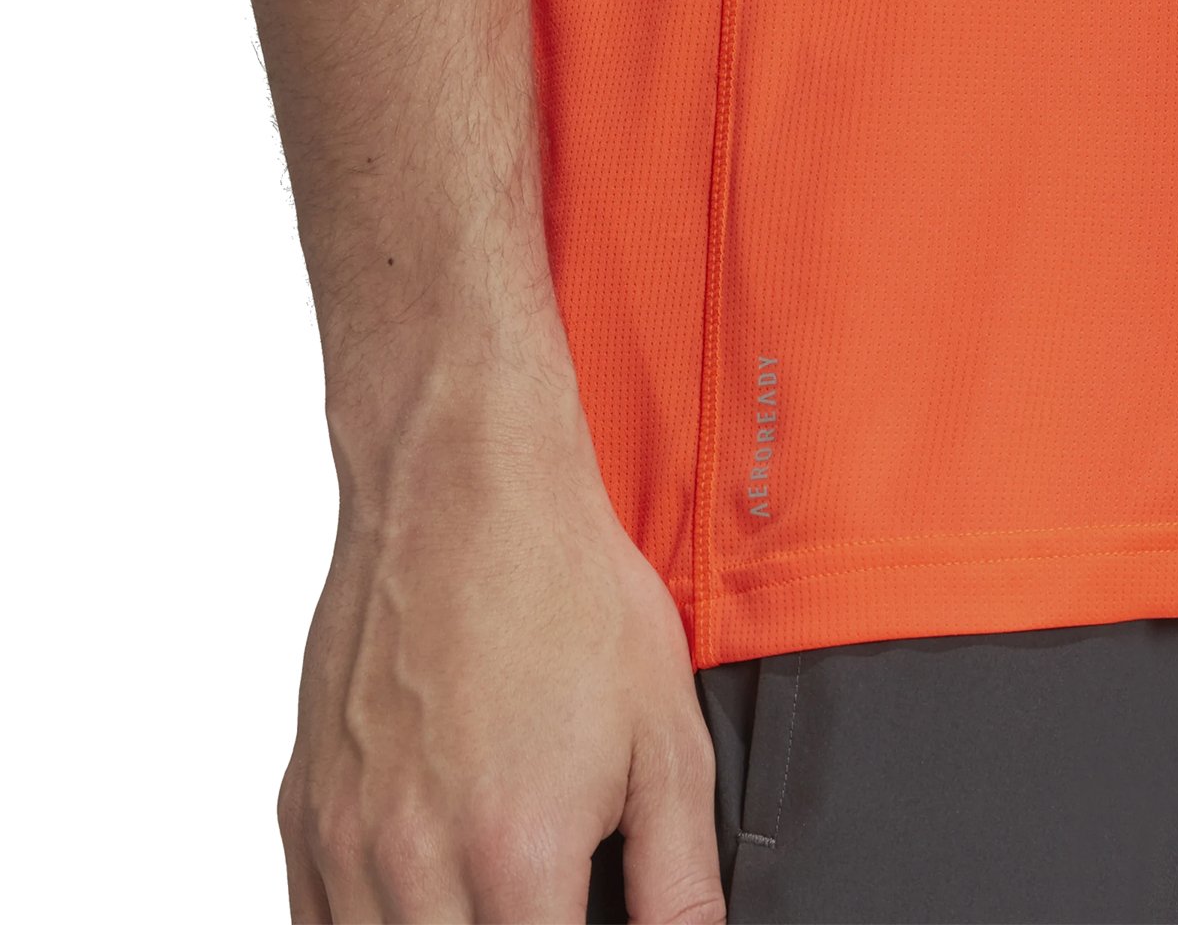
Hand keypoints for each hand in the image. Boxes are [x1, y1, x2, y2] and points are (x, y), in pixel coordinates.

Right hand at [276, 358, 724, 923]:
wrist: (462, 487)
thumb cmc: (561, 587)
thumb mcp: (665, 735)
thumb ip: (680, 882)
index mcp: (516, 853)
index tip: (585, 919)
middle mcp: (411, 857)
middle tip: (543, 904)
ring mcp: (344, 832)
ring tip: (491, 898)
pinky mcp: (305, 800)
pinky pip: (311, 921)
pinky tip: (417, 902)